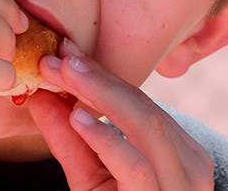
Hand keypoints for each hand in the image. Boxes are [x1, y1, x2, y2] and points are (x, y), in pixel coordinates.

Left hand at [28, 40, 213, 189]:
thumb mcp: (92, 176)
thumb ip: (69, 139)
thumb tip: (39, 96)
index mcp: (177, 148)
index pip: (137, 100)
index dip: (99, 73)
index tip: (62, 50)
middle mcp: (189, 163)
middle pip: (143, 107)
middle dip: (98, 79)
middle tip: (58, 57)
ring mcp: (183, 185)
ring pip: (147, 127)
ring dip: (101, 97)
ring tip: (66, 76)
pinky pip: (138, 166)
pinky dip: (107, 138)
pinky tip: (80, 118)